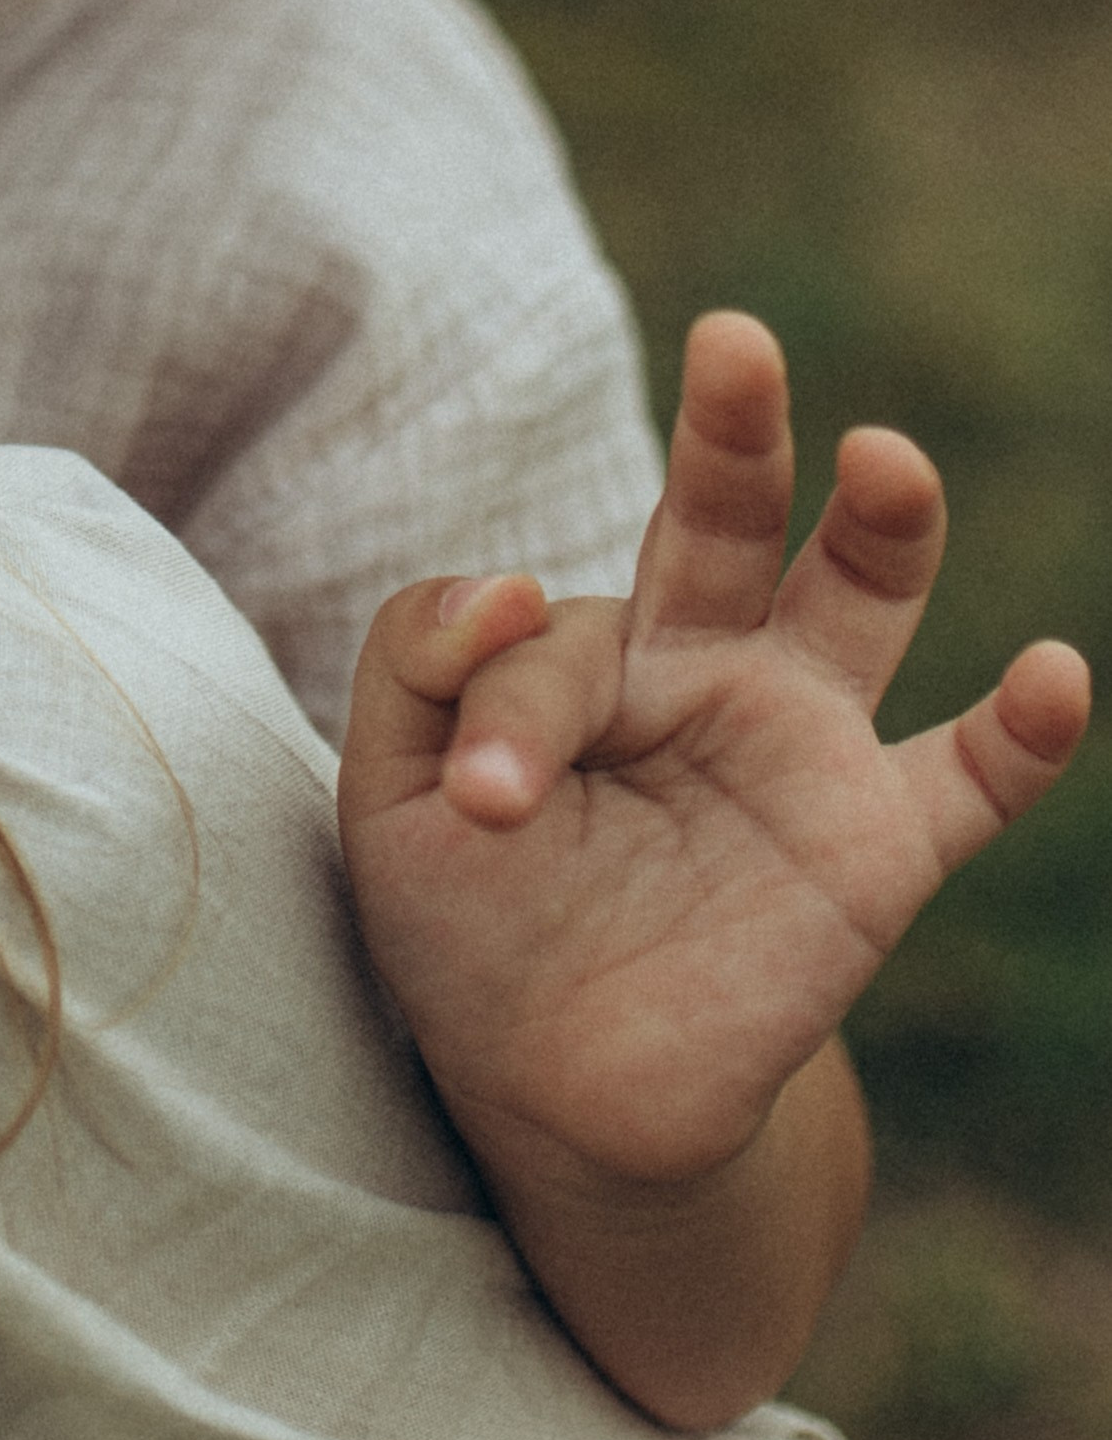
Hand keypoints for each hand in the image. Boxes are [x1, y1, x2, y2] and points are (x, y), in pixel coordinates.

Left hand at [338, 310, 1089, 1202]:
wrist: (555, 1095)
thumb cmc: (472, 924)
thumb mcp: (393, 797)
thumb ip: (418, 667)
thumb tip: (506, 582)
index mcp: (591, 647)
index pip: (547, 631)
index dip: (510, 708)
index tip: (482, 801)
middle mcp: (708, 668)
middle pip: (728, 519)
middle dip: (733, 432)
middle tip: (731, 344)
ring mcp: (802, 748)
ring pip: (860, 601)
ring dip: (882, 524)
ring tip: (883, 459)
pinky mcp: (876, 848)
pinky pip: (971, 780)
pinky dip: (1023, 732)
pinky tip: (1051, 677)